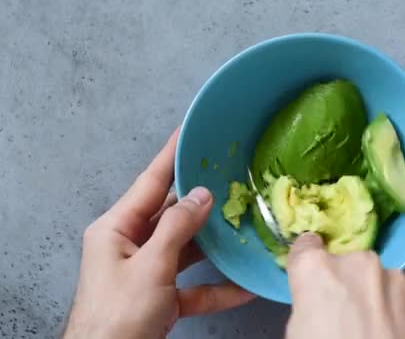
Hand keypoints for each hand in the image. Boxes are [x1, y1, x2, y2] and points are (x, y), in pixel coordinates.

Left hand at [63, 129, 254, 338]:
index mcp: (116, 229)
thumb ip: (177, 228)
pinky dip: (216, 288)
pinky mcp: (159, 298)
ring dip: (213, 245)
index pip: (150, 183)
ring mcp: (145, 272)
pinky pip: (192, 286)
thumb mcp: (150, 266)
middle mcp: (129, 245)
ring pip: (185, 249)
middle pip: (170, 215)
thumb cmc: (116, 317)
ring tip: (242, 226)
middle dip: (201, 201)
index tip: (188, 132)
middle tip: (228, 179)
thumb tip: (201, 196)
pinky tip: (242, 286)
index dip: (171, 156)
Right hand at [286, 233, 404, 338]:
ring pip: (385, 283)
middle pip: (351, 266)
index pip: (306, 246)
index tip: (313, 280)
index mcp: (319, 270)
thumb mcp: (297, 335)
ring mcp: (399, 280)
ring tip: (381, 336)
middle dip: (351, 287)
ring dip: (381, 301)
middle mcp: (360, 263)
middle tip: (350, 322)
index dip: (308, 265)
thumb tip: (320, 307)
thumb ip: (309, 307)